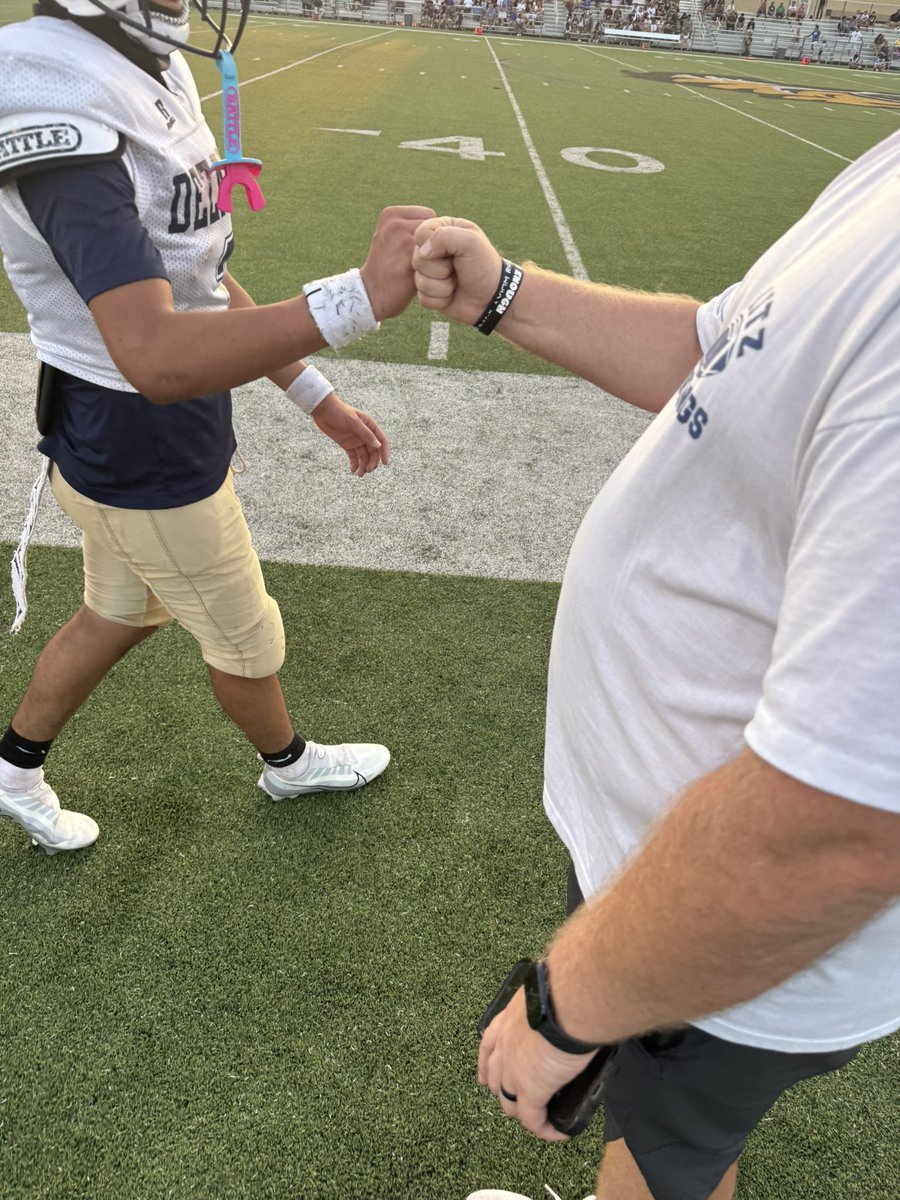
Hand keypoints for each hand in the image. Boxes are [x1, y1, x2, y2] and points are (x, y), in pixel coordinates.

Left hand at [311, 392, 388, 476]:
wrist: (322, 410)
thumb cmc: (339, 411)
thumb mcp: (353, 421)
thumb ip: (366, 434)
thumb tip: (378, 446)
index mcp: (370, 426)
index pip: (382, 441)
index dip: (384, 452)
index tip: (385, 463)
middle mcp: (365, 434)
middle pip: (373, 451)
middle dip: (372, 462)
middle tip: (368, 470)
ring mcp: (356, 440)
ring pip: (364, 456)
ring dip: (364, 466)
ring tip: (360, 474)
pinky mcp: (347, 445)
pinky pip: (353, 457)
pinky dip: (354, 464)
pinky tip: (353, 470)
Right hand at [359, 205, 437, 320]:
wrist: (371, 293)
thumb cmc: (386, 264)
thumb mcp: (390, 234)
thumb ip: (410, 224)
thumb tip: (441, 224)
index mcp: (390, 214)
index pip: (428, 214)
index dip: (429, 233)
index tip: (418, 247)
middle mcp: (396, 224)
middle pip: (435, 229)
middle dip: (433, 243)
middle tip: (422, 259)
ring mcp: (403, 242)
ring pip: (438, 244)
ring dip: (437, 256)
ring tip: (423, 267)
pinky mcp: (411, 262)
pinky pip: (438, 261)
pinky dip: (437, 269)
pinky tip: (425, 276)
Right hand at [413, 216, 504, 325]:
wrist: (492, 299)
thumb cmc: (484, 267)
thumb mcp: (471, 242)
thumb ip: (444, 236)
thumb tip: (422, 252)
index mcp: (443, 231)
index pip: (420, 233)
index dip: (432, 245)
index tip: (452, 252)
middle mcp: (434, 250)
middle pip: (418, 259)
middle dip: (440, 269)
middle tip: (456, 269)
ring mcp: (430, 272)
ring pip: (418, 280)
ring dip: (442, 286)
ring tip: (456, 283)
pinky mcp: (429, 292)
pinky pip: (422, 298)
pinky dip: (439, 300)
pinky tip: (451, 296)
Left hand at [478, 986, 596, 1142]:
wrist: (568, 999)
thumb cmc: (564, 987)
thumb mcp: (546, 993)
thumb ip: (547, 1005)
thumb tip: (565, 1005)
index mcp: (506, 1019)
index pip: (487, 1046)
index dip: (487, 1065)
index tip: (486, 1076)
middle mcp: (503, 1045)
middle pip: (495, 1078)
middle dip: (504, 1090)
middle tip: (518, 1098)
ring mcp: (513, 1070)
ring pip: (509, 1102)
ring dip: (522, 1111)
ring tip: (538, 1117)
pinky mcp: (531, 1090)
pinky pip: (534, 1119)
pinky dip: (545, 1129)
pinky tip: (558, 1132)